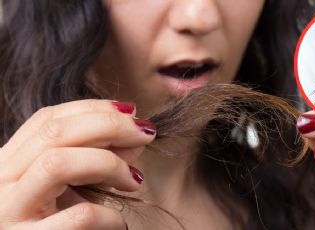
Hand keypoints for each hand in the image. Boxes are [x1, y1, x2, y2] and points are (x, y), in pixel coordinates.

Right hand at [0, 100, 155, 228]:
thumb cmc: (57, 226)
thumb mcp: (73, 188)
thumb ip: (100, 158)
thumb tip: (136, 134)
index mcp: (8, 165)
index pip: (46, 119)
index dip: (93, 108)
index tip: (131, 112)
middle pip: (54, 132)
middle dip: (110, 124)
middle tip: (146, 132)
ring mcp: (7, 216)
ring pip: (58, 163)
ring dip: (109, 164)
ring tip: (134, 179)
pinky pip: (78, 217)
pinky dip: (109, 215)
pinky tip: (119, 225)